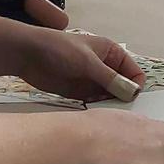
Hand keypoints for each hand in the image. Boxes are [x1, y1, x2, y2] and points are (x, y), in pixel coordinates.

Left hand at [15, 27, 145, 102]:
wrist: (28, 55)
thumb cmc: (59, 49)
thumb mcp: (88, 62)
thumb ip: (111, 78)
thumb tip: (132, 92)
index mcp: (111, 53)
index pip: (133, 72)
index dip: (135, 85)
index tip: (129, 98)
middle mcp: (104, 67)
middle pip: (123, 87)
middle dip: (122, 98)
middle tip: (118, 110)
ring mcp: (92, 81)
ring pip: (109, 97)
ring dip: (109, 105)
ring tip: (104, 112)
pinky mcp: (79, 93)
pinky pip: (94, 103)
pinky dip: (96, 109)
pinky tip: (93, 114)